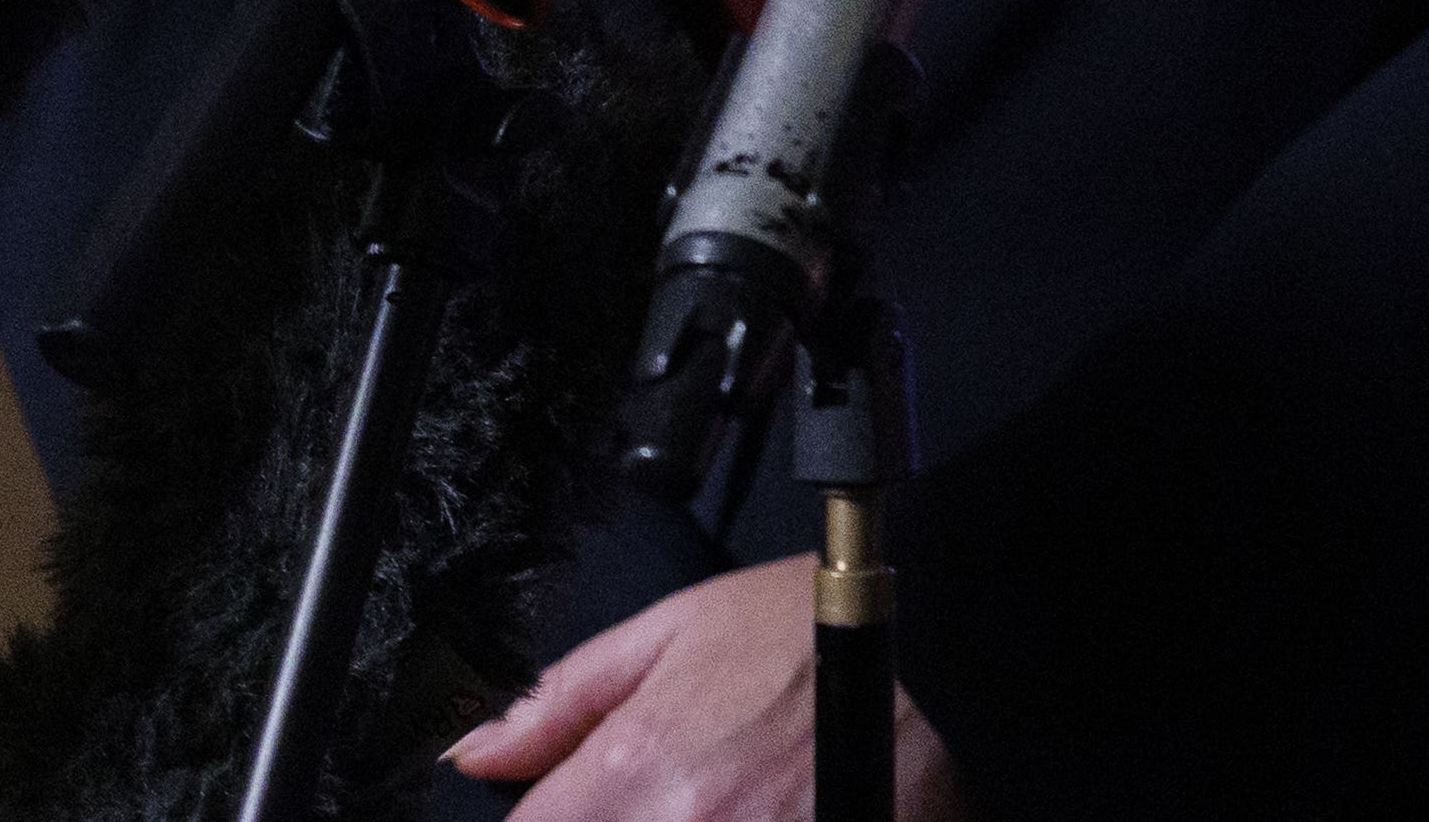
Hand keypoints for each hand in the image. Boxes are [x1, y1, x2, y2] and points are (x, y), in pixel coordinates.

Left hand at [443, 557, 963, 819]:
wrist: (952, 655)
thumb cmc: (818, 629)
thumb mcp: (679, 627)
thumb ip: (564, 697)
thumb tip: (476, 753)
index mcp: (629, 774)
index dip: (543, 821)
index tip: (570, 808)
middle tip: (658, 797)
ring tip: (704, 803)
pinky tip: (757, 819)